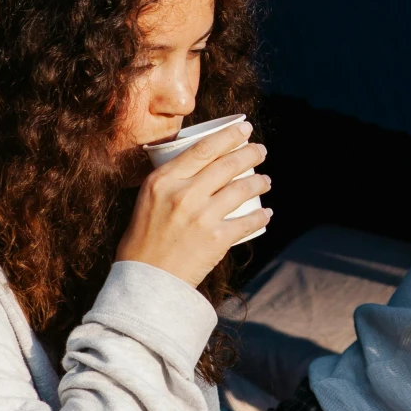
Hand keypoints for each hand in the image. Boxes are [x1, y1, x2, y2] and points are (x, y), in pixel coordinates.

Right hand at [116, 121, 271, 287]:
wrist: (145, 282)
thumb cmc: (143, 240)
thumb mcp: (147, 200)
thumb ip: (169, 182)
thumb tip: (198, 164)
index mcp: (162, 181)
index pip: (202, 148)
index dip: (229, 135)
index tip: (244, 129)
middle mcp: (183, 194)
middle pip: (227, 164)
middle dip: (250, 153)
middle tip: (260, 151)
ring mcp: (201, 217)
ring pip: (242, 189)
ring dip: (260, 181)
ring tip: (265, 180)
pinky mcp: (216, 239)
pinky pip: (248, 222)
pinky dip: (261, 216)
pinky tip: (266, 213)